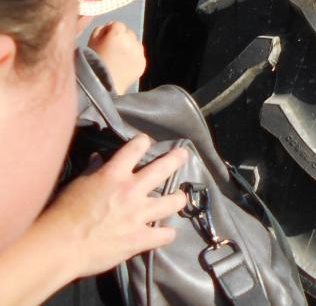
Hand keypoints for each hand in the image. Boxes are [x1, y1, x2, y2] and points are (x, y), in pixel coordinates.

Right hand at [38, 136, 187, 277]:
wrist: (59, 247)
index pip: (136, 147)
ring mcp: (139, 215)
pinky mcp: (140, 238)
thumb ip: (92, 170)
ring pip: (173, 202)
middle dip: (177, 158)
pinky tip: (165, 233)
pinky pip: (164, 234)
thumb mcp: (77, 185)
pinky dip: (166, 234)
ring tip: (179, 198)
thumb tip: (98, 158)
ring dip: (178, 199)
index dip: (143, 141)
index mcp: (114, 174)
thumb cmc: (62, 213)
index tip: (146, 141)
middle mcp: (132, 190)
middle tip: (183, 155)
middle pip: (164, 168)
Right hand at [88, 21, 146, 92]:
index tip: (105, 40)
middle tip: (111, 50)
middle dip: (121, 38)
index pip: (117, 24)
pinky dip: (133, 58)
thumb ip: (100, 30)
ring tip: (117, 58)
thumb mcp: (90, 42)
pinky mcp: (143, 63)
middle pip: (128, 33)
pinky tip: (123, 65)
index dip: (110, 31)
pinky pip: (139, 55)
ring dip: (128, 47)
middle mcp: (131, 41)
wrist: (100, 86)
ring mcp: (139, 53)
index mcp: (117, 34)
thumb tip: (109, 26)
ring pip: (135, 43)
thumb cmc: (92, 64)